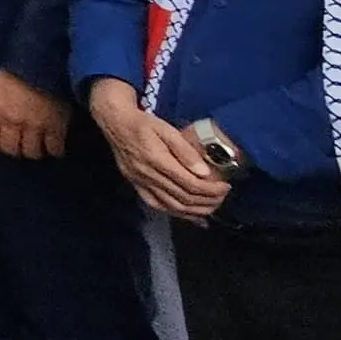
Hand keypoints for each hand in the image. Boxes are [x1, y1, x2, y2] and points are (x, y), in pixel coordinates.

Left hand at [0, 70, 70, 160]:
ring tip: (40, 148)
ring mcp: (33, 126)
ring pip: (32, 152)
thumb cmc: (15, 70)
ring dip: (35, 152)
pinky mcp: (54, 126)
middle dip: (16, 150)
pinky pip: (54, 148)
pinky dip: (55, 151)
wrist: (41, 62)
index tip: (2, 145)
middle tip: (22, 147)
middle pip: (10, 149)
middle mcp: (10, 121)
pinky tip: (56, 148)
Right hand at [90, 80, 228, 219]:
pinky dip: (177, 214)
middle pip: (184, 198)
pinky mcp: (136, 186)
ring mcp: (141, 183)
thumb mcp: (166, 129)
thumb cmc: (143, 123)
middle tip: (223, 196)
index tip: (225, 186)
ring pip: (173, 206)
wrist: (115, 123)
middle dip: (208, 201)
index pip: (190, 184)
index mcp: (157, 160)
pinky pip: (159, 206)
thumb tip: (204, 172)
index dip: (211, 190)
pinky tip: (191, 216)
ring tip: (212, 207)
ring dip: (196, 211)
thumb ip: (185, 151)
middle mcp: (148, 176)